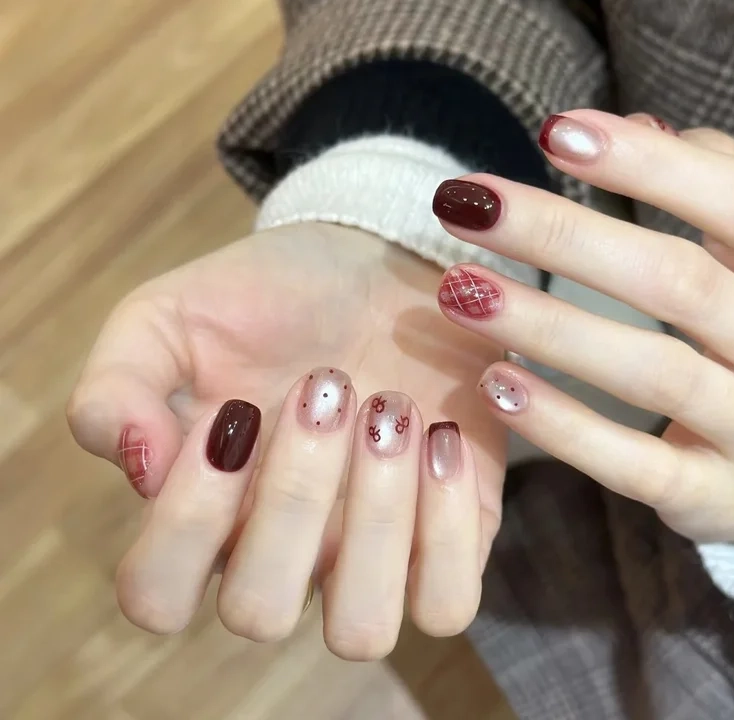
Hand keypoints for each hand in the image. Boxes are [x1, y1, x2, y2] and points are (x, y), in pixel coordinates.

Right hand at [67, 223, 503, 655]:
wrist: (377, 265)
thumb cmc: (269, 295)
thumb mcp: (170, 316)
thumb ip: (118, 387)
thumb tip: (140, 465)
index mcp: (208, 510)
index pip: (157, 594)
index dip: (187, 519)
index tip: (234, 410)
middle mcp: (285, 551)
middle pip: (259, 612)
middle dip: (294, 493)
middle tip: (326, 387)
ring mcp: (369, 554)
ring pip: (359, 631)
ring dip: (375, 517)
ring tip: (390, 411)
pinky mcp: (450, 537)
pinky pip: (447, 601)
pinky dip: (448, 523)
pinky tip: (440, 434)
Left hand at [432, 110, 733, 546]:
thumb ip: (718, 185)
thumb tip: (637, 122)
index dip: (649, 164)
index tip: (554, 132)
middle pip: (675, 281)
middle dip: (561, 237)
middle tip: (466, 205)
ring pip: (649, 373)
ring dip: (543, 325)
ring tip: (459, 290)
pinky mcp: (718, 496)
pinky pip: (634, 464)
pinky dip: (563, 426)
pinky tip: (495, 383)